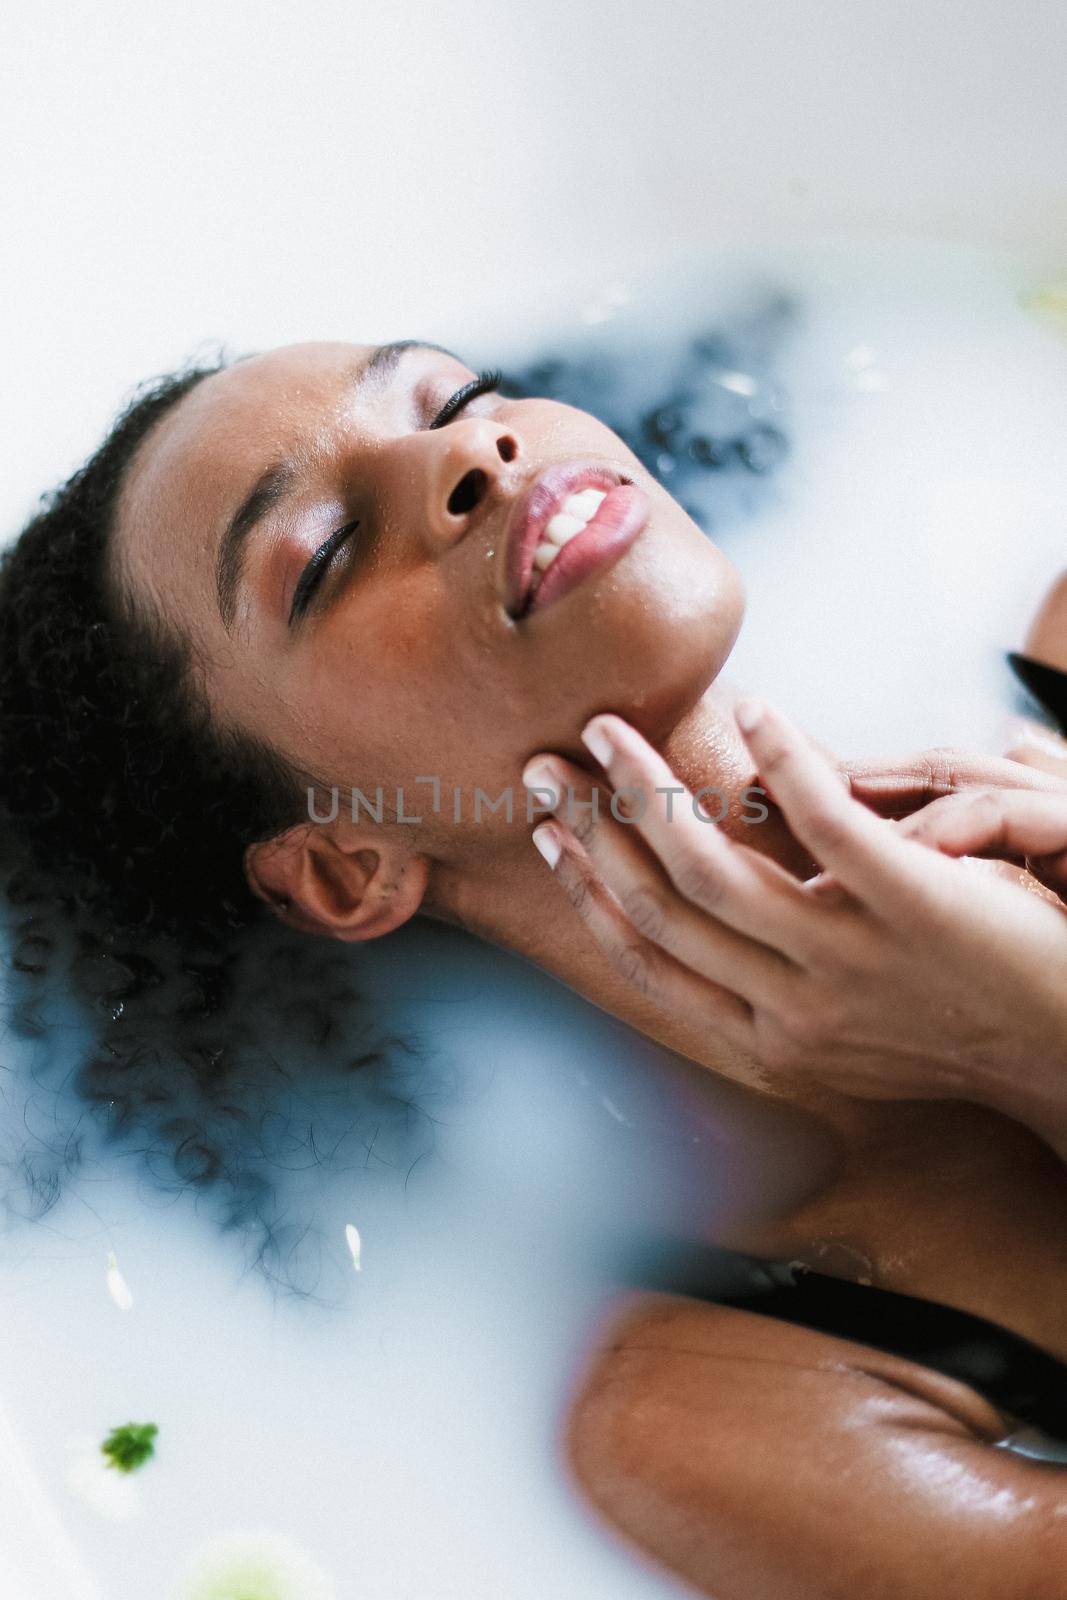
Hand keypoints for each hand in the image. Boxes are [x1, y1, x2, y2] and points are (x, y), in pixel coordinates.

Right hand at [522, 703, 1066, 1143]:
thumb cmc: (960, 1025)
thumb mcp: (846, 1028)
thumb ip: (774, 985)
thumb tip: (712, 917)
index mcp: (768, 1039)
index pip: (647, 957)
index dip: (586, 888)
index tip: (547, 831)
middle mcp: (791, 1011)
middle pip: (657, 908)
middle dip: (589, 829)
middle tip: (547, 764)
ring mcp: (847, 960)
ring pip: (711, 870)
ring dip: (647, 791)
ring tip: (612, 729)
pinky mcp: (911, 905)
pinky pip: (826, 825)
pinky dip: (783, 765)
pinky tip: (756, 712)